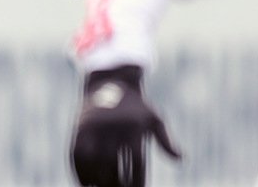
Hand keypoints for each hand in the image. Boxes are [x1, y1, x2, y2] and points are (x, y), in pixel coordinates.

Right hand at [71, 65, 180, 185]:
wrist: (109, 80)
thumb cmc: (135, 105)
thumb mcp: (154, 117)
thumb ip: (165, 139)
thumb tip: (181, 159)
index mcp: (132, 129)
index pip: (135, 164)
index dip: (136, 182)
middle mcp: (111, 129)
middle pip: (112, 166)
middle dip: (115, 184)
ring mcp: (93, 129)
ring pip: (92, 163)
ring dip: (97, 181)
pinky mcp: (79, 128)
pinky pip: (76, 155)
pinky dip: (79, 171)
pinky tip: (86, 183)